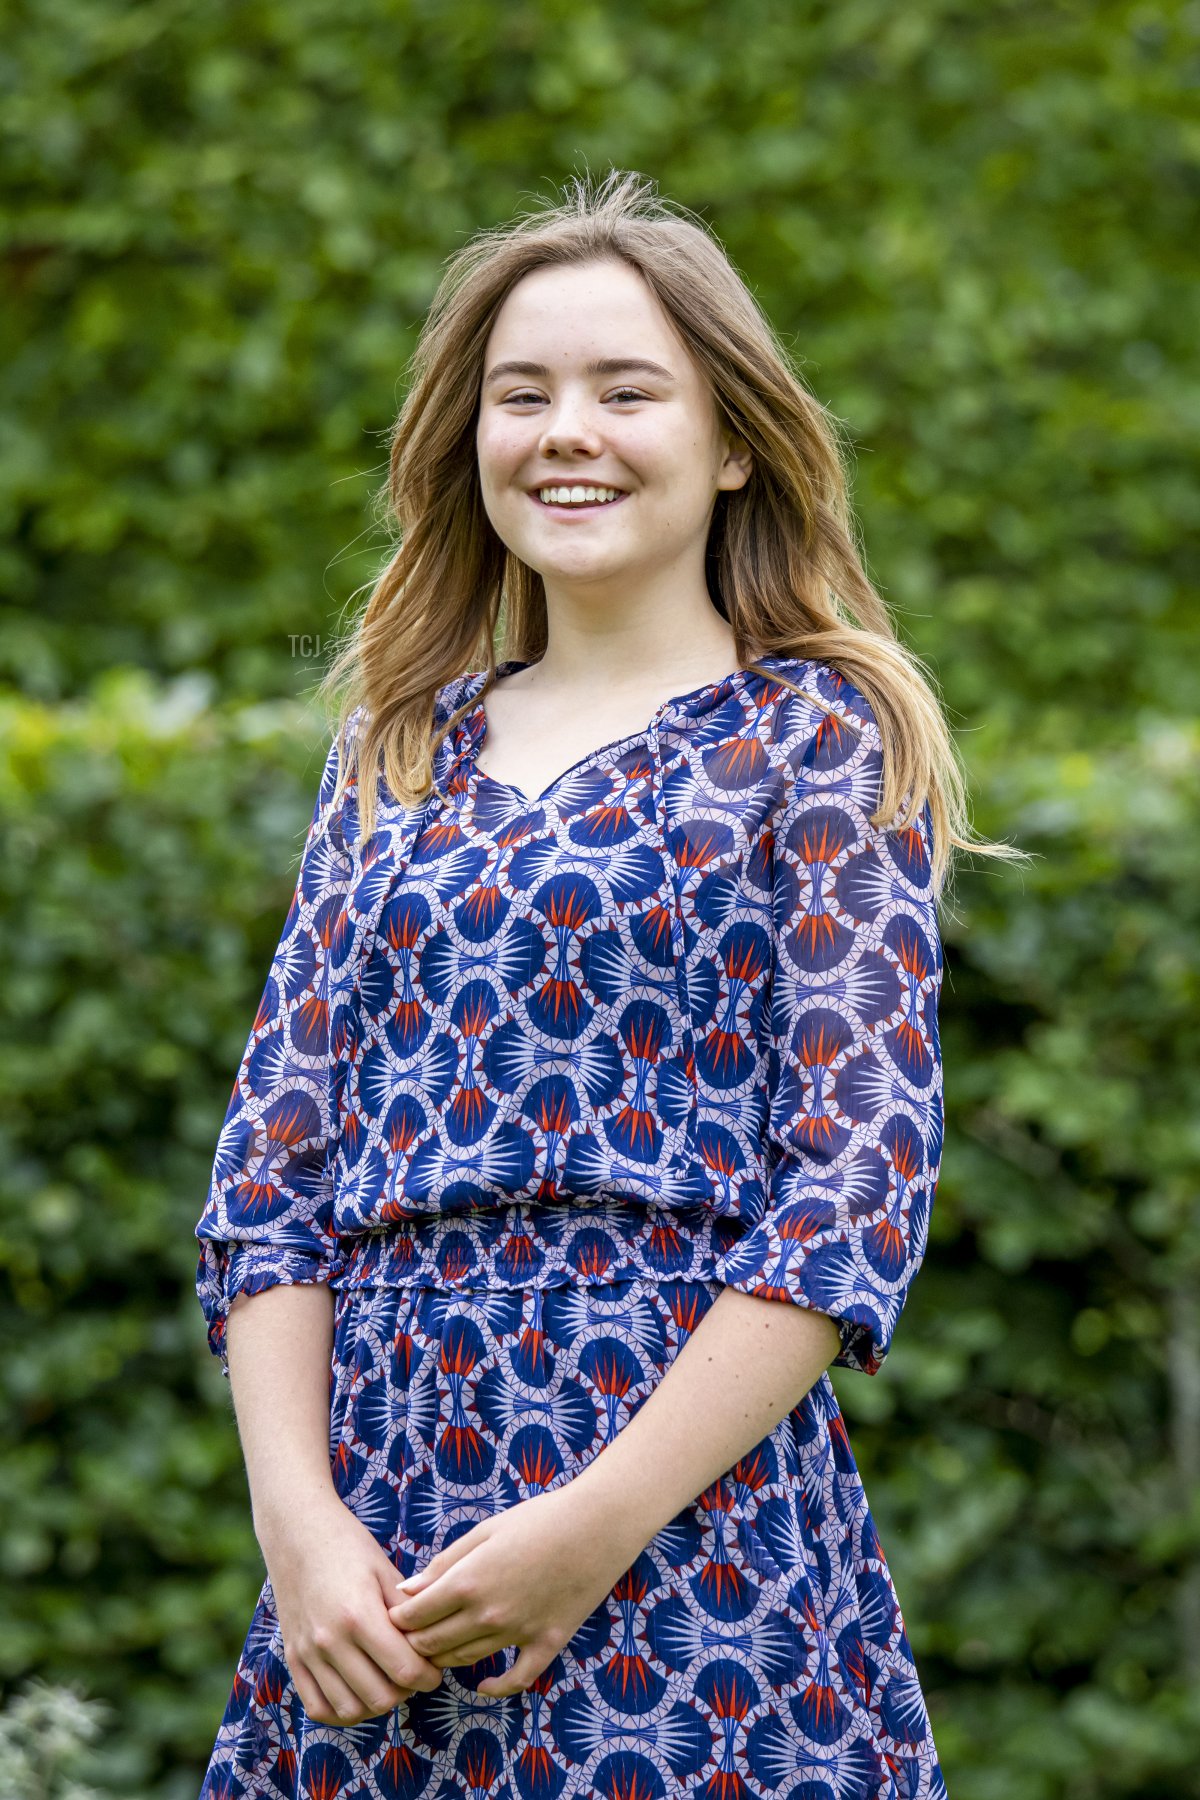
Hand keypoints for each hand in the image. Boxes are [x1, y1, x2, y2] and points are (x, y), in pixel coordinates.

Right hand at [259, 1490, 443, 1724]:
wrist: (297, 1530)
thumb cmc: (347, 1544)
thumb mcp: (384, 1570)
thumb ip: (407, 1611)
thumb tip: (432, 1645)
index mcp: (359, 1614)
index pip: (404, 1670)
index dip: (428, 1677)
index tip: (435, 1669)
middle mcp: (330, 1640)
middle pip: (380, 1697)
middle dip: (406, 1692)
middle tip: (414, 1674)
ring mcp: (308, 1652)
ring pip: (349, 1709)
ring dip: (375, 1704)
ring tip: (387, 1682)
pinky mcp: (293, 1658)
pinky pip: (317, 1707)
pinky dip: (341, 1711)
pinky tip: (358, 1693)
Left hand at [387, 1482, 638, 1697]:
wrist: (596, 1525)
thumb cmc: (539, 1518)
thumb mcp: (485, 1530)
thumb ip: (444, 1563)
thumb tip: (407, 1590)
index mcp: (468, 1582)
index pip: (416, 1615)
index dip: (398, 1618)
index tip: (393, 1615)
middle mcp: (488, 1614)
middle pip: (434, 1644)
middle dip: (413, 1642)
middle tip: (407, 1636)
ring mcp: (518, 1633)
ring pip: (466, 1660)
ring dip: (444, 1658)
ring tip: (435, 1649)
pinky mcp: (547, 1643)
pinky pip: (516, 1679)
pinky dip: (496, 1687)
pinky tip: (483, 1684)